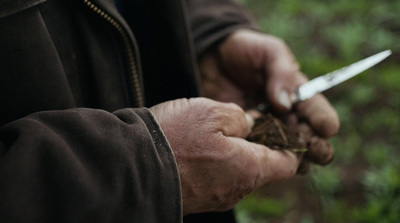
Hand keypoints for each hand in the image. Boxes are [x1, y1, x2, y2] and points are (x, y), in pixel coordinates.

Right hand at [150, 98, 299, 214]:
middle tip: (242, 122)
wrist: (130, 166)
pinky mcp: (198, 198)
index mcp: (250, 168)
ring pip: (237, 171)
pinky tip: (198, 148)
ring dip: (233, 152)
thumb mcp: (212, 112)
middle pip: (261, 166)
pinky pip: (217, 178)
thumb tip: (249, 125)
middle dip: (256, 145)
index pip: (288, 162)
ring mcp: (217, 197)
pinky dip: (215, 163)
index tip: (281, 127)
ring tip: (214, 132)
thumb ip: (240, 118)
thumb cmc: (174, 138)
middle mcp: (237, 189)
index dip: (289, 143)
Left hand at [199, 29, 338, 164]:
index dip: (323, 119)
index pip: (315, 108)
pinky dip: (264, 157)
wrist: (213, 57)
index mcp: (297, 92)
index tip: (327, 128)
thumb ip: (281, 71)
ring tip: (296, 163)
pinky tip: (267, 164)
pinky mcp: (245, 133)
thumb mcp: (269, 50)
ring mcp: (265, 126)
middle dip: (316, 145)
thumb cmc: (246, 49)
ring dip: (292, 157)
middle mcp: (285, 113)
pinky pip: (258, 149)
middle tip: (318, 152)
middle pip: (305, 134)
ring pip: (284, 148)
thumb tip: (286, 104)